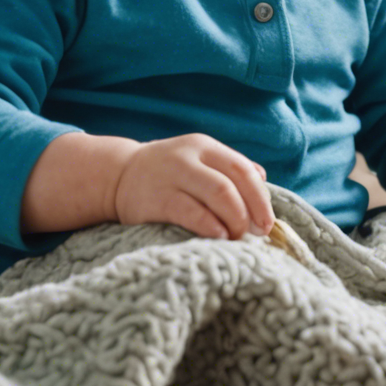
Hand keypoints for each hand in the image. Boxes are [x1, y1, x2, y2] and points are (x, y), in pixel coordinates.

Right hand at [113, 134, 273, 239]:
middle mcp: (189, 157)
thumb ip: (229, 168)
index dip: (260, 197)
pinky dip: (209, 225)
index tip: (268, 223)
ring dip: (234, 220)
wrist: (117, 176)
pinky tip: (219, 236)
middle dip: (250, 211)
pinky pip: (190, 212)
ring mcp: (171, 176)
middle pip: (232, 183)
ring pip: (217, 194)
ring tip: (237, 238)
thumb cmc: (168, 173)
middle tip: (255, 233)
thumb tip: (263, 179)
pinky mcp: (155, 199)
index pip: (242, 169)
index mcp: (205, 147)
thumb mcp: (198, 161)